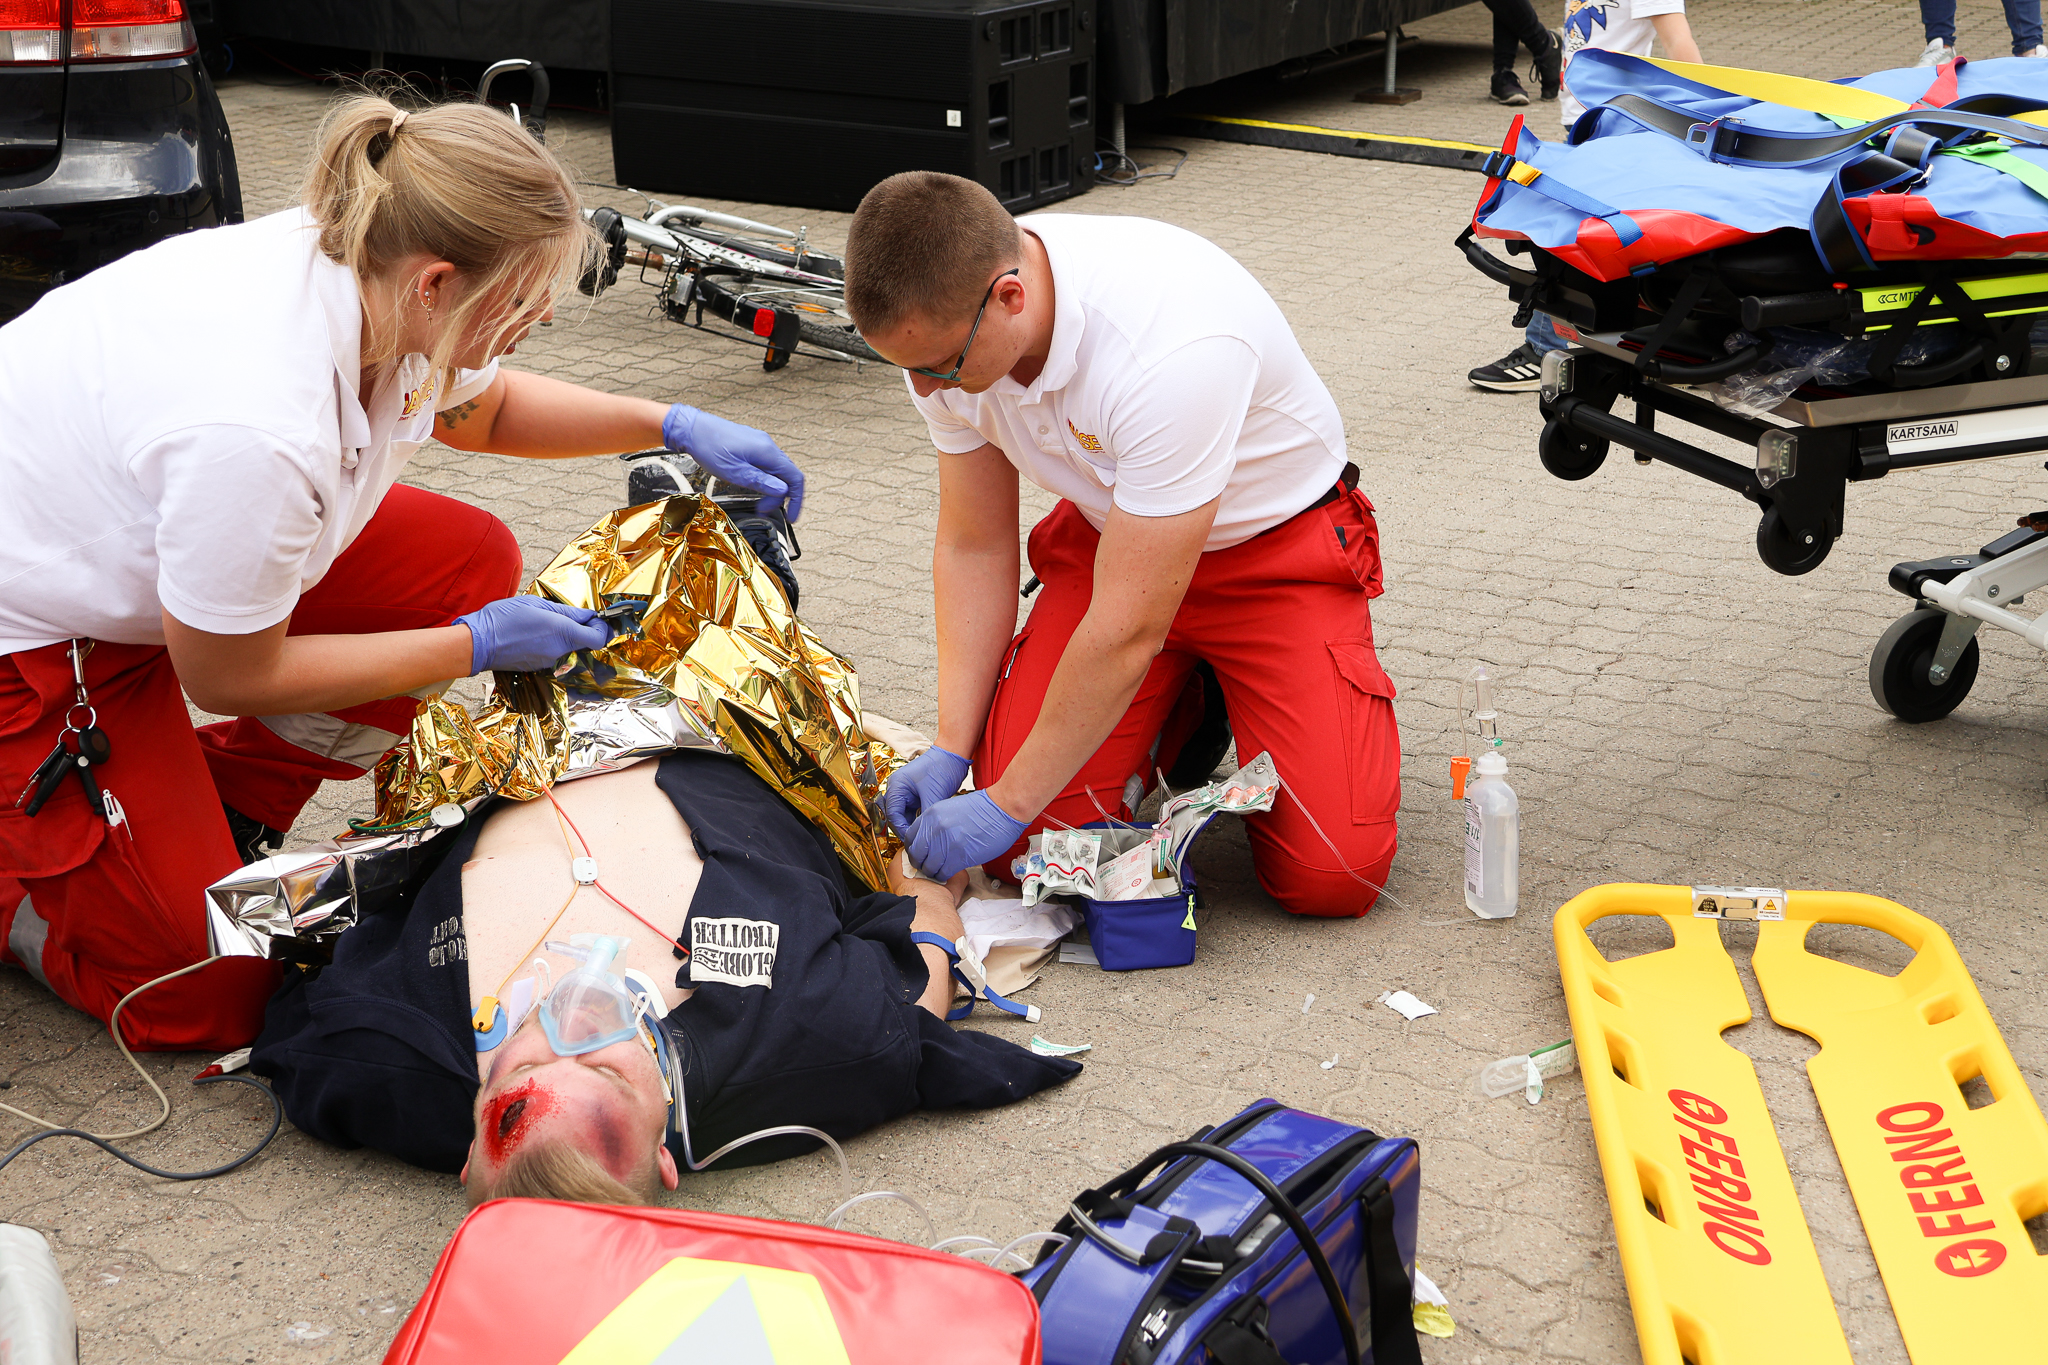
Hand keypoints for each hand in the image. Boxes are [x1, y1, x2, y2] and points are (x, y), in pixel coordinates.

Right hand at [454, 597, 611, 673]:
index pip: (599, 638)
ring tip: (548, 624)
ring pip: (571, 650)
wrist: (479, 643)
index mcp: (562, 632)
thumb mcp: (537, 605)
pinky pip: (557, 655)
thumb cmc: (503, 619)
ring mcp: (550, 662)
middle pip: (587, 644)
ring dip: (568, 638)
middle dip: (586, 631)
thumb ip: (566, 612)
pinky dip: (554, 646)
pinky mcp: (540, 668)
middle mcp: (560, 651)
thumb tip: (588, 615)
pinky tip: (537, 636)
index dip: (603, 628)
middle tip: (575, 618)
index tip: (598, 619)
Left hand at [662, 403, 805, 520]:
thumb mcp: (735, 472)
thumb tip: (783, 491)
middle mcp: (768, 445)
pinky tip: (752, 484)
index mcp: (767, 452)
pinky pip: (767, 463)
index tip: (792, 515)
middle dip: (780, 496)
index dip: (796, 499)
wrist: (692, 429)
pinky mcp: (751, 444)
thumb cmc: (709, 447)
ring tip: (758, 501)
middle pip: (787, 475)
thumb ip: (761, 482)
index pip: (795, 478)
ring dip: (771, 488)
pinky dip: (765, 478)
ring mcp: (760, 443)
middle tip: (764, 510)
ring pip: (776, 469)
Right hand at [882, 745, 971, 841]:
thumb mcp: (934, 795)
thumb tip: (925, 834)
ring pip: (904, 815)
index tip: (911, 840)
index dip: (901, 828)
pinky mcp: (915, 794)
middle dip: (905, 828)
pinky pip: (912, 811)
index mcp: (897, 785)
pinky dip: (917, 820)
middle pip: (895, 815)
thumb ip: (926, 816)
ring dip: (911, 825)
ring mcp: (906, 791)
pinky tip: (925, 828)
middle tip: (916, 841)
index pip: (892, 813)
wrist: (954, 755)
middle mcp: (898, 788)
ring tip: (921, 837)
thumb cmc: (942, 768)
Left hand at [904, 790, 1028, 881]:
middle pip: (916, 854)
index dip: (914, 849)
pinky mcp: (960, 856)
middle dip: (920, 863)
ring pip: (928, 867)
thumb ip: (935, 823)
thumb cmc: (982, 808)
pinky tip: (950, 872)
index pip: (910, 838)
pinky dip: (944, 875)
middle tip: (928, 865)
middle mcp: (935, 829)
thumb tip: (928, 840)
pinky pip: (943, 872)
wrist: (1001, 809)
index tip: (920, 854)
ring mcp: (946, 843)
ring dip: (932, 871)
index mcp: (931, 815)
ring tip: (940, 870)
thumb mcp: (950, 808)